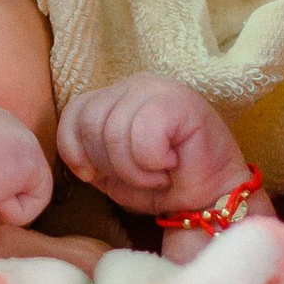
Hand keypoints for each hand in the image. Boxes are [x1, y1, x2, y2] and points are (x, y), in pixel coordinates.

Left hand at [59, 75, 255, 215]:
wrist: (210, 198)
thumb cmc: (163, 184)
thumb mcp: (112, 172)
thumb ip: (88, 155)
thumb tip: (78, 158)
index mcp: (114, 96)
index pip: (74, 112)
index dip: (74, 150)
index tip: (93, 176)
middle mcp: (133, 85)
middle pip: (90, 123)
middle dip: (109, 165)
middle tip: (139, 177)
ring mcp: (157, 88)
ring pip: (115, 131)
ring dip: (133, 169)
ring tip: (157, 173)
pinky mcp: (180, 100)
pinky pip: (144, 133)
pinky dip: (152, 160)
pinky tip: (171, 162)